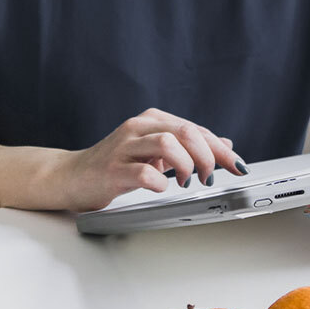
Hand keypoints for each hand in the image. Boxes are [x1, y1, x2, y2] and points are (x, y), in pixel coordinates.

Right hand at [57, 107, 247, 212]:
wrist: (72, 176)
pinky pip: (142, 172)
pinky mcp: (112, 169)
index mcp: (152, 120)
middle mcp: (139, 127)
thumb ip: (187, 147)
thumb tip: (224, 144)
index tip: (237, 166)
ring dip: (186, 164)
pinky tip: (162, 188)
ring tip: (187, 181)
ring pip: (167, 143)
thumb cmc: (116, 164)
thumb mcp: (156, 152)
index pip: (195, 129)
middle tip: (210, 177)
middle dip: (207, 155)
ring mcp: (124, 147)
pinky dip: (159, 182)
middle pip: (185, 131)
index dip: (220, 148)